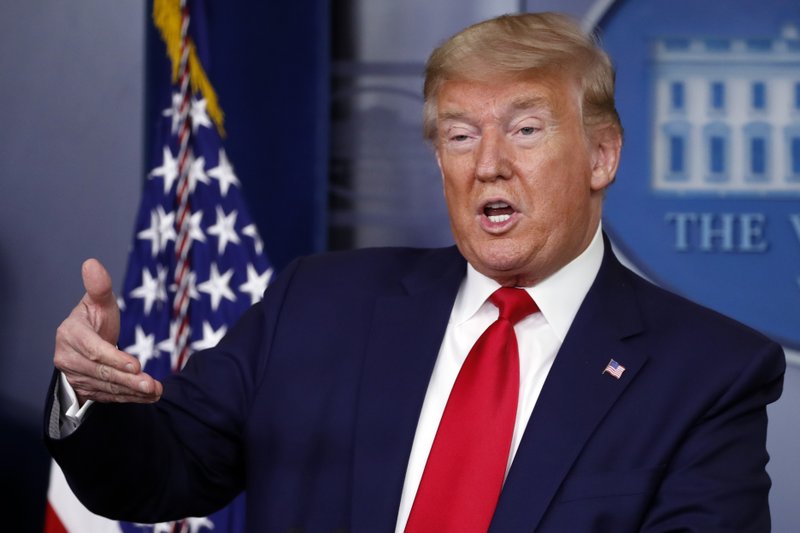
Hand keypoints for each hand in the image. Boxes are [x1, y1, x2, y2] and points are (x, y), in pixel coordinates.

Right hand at [54, 258, 162, 404]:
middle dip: (128, 380)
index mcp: (70, 334)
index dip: (114, 359)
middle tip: (152, 384)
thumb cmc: (95, 318)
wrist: (85, 341)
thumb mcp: (99, 302)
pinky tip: (148, 396)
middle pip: (101, 372)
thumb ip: (99, 287)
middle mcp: (67, 357)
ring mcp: (74, 376)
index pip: (93, 350)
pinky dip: (129, 397)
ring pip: (106, 387)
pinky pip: (108, 396)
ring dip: (132, 391)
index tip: (137, 365)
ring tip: (155, 390)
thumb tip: (91, 263)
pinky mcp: (84, 389)